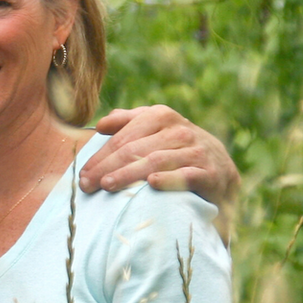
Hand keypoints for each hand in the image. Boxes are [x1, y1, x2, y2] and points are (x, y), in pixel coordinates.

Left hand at [80, 105, 237, 206]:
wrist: (220, 168)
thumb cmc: (177, 149)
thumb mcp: (156, 129)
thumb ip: (129, 122)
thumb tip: (100, 124)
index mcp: (161, 116)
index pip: (123, 137)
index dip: (100, 156)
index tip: (82, 174)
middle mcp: (179, 130)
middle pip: (135, 149)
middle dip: (107, 167)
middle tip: (87, 185)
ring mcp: (195, 150)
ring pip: (155, 161)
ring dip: (129, 174)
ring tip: (107, 186)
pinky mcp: (210, 172)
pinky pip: (187, 175)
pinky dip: (170, 178)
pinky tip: (152, 184)